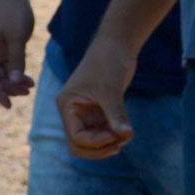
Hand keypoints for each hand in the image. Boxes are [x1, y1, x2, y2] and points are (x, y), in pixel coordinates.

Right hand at [0, 0, 35, 107]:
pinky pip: (10, 65)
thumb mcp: (17, 37)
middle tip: (27, 92)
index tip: (9, 106)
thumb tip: (14, 82)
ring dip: (15, 82)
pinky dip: (18, 73)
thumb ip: (16, 60)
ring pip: (4, 73)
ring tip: (31, 85)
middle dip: (10, 88)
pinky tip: (29, 78)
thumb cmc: (14, 12)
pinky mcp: (6, 45)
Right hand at [57, 39, 137, 158]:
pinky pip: (103, 132)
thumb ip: (116, 115)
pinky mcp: (99, 111)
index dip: (95, 142)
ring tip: (126, 136)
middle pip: (79, 145)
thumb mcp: (110, 90)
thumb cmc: (107, 61)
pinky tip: (126, 132)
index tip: (114, 135)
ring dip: (108, 144)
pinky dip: (114, 135)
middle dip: (99, 149)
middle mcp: (73, 111)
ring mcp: (86, 112)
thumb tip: (126, 136)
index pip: (75, 137)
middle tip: (119, 145)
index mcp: (67, 105)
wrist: (116, 45)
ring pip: (92, 141)